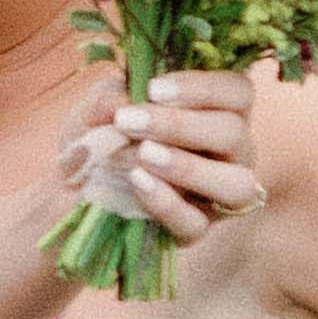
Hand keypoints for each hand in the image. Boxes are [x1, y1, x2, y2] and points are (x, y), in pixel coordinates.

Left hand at [80, 72, 263, 249]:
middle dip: (180, 124)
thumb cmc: (106, 135)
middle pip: (234, 133)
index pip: (239, 92)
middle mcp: (231, 154)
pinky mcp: (195, 230)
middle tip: (128, 121)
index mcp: (219, 112)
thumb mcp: (105, 108)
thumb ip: (114, 98)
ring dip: (190, 168)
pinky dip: (167, 203)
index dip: (203, 88)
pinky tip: (137, 182)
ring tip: (143, 155)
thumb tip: (119, 103)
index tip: (154, 89)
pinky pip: (196, 224)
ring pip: (236, 185)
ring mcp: (219, 196)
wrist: (78, 186)